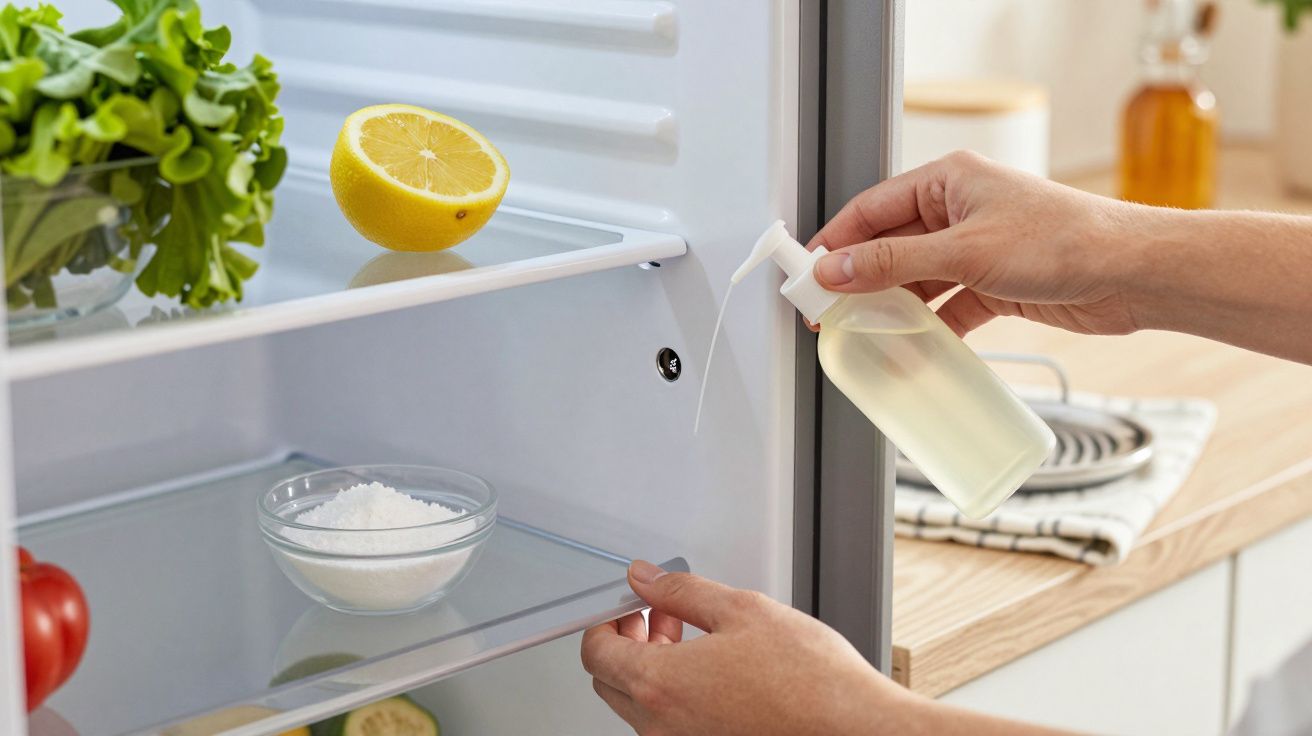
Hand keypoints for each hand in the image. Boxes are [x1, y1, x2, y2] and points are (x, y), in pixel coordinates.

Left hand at [580, 561, 924, 734]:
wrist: (855, 729)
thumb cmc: (811, 679)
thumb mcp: (742, 610)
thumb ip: (681, 591)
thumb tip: (644, 578)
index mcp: (661, 685)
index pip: (596, 653)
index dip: (606, 620)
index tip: (627, 604)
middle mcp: (663, 726)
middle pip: (611, 682)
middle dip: (627, 643)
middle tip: (659, 616)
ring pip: (639, 706)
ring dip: (652, 668)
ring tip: (693, 639)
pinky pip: (669, 725)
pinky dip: (675, 695)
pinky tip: (712, 672)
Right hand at [809, 150, 1148, 337]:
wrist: (1133, 275)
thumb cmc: (1065, 240)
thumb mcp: (964, 251)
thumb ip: (892, 262)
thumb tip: (835, 270)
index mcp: (948, 179)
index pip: (871, 208)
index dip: (835, 241)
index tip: (807, 274)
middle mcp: (960, 209)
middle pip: (889, 244)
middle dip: (857, 279)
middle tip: (824, 310)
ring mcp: (977, 248)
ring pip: (915, 278)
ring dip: (890, 306)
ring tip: (858, 331)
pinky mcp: (995, 284)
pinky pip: (946, 306)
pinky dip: (928, 327)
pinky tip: (910, 347)